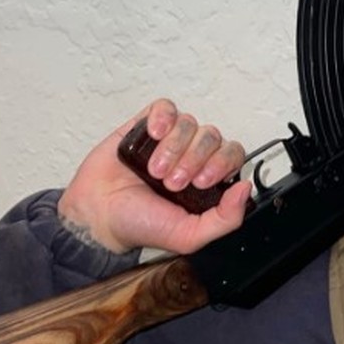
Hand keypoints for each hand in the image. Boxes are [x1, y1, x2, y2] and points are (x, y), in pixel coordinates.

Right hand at [57, 99, 250, 253]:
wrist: (98, 216)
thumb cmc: (140, 225)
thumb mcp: (189, 235)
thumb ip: (226, 219)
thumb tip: (245, 189)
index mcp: (207, 179)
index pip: (232, 155)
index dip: (221, 164)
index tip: (201, 181)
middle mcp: (192, 156)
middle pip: (212, 137)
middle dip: (194, 159)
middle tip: (173, 182)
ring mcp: (169, 140)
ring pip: (189, 123)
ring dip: (173, 147)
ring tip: (155, 170)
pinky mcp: (146, 126)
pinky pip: (166, 108)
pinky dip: (163, 118)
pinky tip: (153, 134)